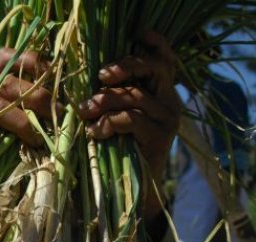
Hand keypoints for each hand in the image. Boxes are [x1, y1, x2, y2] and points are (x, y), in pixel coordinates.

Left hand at [78, 31, 180, 219]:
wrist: (134, 193)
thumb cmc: (117, 151)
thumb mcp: (115, 117)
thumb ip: (113, 96)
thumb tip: (91, 76)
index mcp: (160, 92)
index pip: (164, 59)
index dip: (155, 43)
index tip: (138, 34)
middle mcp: (170, 102)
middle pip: (154, 68)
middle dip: (125, 66)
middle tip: (101, 76)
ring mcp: (168, 120)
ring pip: (135, 96)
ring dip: (105, 101)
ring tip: (86, 112)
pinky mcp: (161, 138)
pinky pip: (132, 119)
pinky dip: (109, 123)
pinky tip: (95, 132)